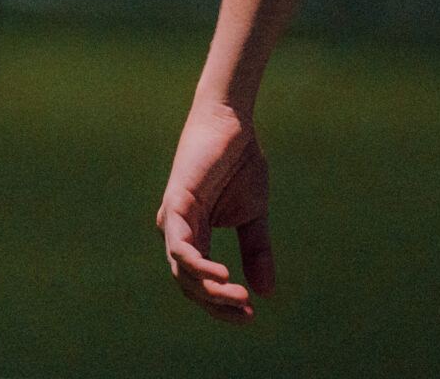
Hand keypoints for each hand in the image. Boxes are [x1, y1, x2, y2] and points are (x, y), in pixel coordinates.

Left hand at [158, 99, 275, 322]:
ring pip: (182, 270)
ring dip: (210, 290)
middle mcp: (178, 231)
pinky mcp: (176, 202)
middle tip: (245, 313)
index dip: (221, 304)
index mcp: (194, 235)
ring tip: (237, 297)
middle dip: (216, 303)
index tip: (248, 317)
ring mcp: (173, 218)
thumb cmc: (240, 163)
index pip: (199, 282)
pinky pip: (180, 245)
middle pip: (188, 283)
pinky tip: (222, 275)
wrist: (233, 123)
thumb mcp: (254, 215)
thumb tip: (266, 293)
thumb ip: (256, 252)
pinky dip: (198, 264)